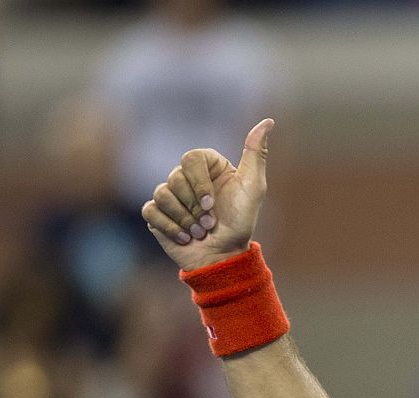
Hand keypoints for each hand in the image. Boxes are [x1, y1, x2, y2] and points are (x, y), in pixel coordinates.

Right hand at [142, 118, 273, 271]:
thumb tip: (268, 121)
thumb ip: (256, 153)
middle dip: (195, 207)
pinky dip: (170, 228)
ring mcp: (170, 194)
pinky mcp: (156, 214)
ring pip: (163, 195)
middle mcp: (187, 177)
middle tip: (210, 223)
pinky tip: (185, 238)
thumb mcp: (253, 187)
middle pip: (176, 178)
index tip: (211, 204)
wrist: (224, 256)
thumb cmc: (240, 222)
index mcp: (208, 166)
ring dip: (185, 220)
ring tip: (200, 232)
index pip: (191, 158)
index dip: (199, 183)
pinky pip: (151, 211)